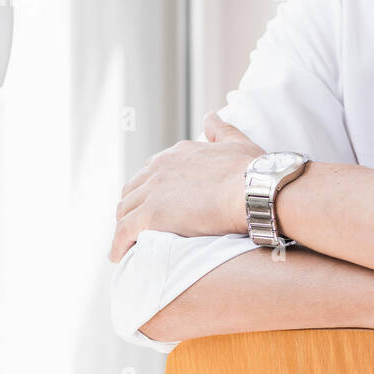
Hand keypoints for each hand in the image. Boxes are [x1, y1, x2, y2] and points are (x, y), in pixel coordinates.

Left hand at [109, 113, 262, 261]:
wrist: (255, 192)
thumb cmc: (254, 172)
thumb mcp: (237, 143)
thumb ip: (221, 130)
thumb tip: (211, 116)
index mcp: (178, 153)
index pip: (152, 172)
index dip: (152, 190)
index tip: (157, 205)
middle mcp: (159, 168)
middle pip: (133, 190)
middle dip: (133, 208)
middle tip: (139, 227)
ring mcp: (152, 191)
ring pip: (124, 211)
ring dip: (124, 227)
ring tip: (129, 244)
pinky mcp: (149, 216)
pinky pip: (123, 233)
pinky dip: (118, 245)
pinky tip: (119, 256)